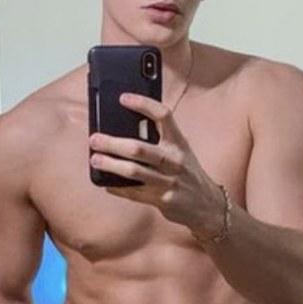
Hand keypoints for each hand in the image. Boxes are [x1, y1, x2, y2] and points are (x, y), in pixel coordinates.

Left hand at [89, 92, 224, 236]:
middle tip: (95, 139)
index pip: (163, 116)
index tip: (123, 98)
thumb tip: (124, 130)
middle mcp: (175, 160)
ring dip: (111, 165)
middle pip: (139, 148)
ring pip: (134, 172)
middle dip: (113, 143)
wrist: (207, 205)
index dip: (143, 104)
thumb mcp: (180, 152)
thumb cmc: (187, 174)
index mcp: (179, 142)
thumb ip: (159, 141)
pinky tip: (106, 183)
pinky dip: (118, 188)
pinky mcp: (163, 200)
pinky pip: (135, 193)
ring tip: (95, 160)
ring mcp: (169, 181)